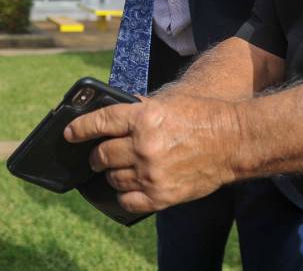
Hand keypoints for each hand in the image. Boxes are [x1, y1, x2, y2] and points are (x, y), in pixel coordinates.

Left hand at [63, 94, 240, 212]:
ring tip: (117, 170)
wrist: (232, 141)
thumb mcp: (167, 102)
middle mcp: (144, 145)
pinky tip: (127, 188)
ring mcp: (152, 173)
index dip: (80, 129)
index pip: (100, 122)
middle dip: (96, 156)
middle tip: (97, 155)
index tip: (70, 133)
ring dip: (111, 174)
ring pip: (113, 177)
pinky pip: (127, 200)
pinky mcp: (161, 196)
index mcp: (144, 117)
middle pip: (103, 154)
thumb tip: (111, 118)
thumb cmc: (201, 116)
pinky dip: (123, 195)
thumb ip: (138, 110)